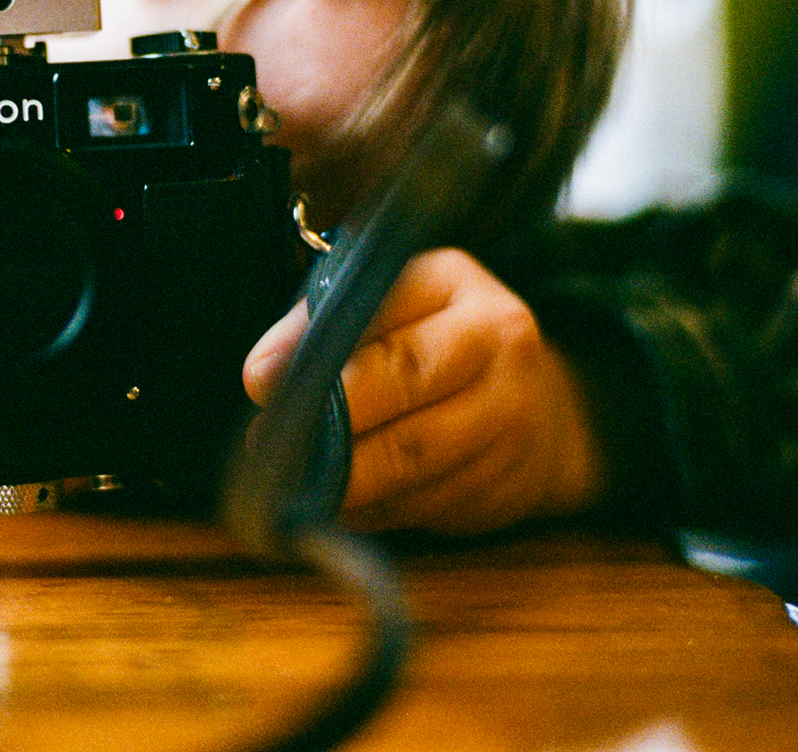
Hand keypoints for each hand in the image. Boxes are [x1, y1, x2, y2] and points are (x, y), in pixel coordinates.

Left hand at [242, 248, 602, 535]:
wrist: (539, 403)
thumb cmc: (433, 338)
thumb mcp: (388, 301)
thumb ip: (323, 321)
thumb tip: (263, 373)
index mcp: (461, 288)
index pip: (386, 322)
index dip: (318, 357)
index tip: (258, 380)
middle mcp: (502, 349)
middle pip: (405, 390)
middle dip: (330, 423)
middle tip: (270, 441)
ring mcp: (513, 422)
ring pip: (414, 461)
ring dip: (343, 478)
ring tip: (292, 479)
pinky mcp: (506, 486)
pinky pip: (422, 505)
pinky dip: (371, 509)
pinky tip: (338, 503)